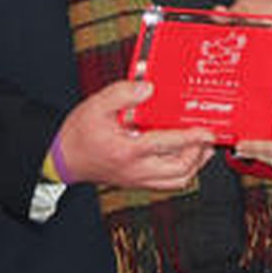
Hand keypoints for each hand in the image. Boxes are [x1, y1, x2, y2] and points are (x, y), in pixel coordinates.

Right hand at [57, 79, 214, 189]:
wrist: (63, 159)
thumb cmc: (79, 133)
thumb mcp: (96, 105)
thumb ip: (122, 94)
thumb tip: (149, 87)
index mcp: (127, 150)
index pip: (167, 145)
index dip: (191, 138)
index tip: (206, 131)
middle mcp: (136, 170)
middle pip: (179, 170)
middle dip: (199, 154)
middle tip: (208, 137)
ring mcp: (137, 179)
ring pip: (177, 181)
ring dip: (195, 166)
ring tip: (203, 149)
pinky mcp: (137, 182)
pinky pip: (167, 184)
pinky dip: (182, 173)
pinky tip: (186, 158)